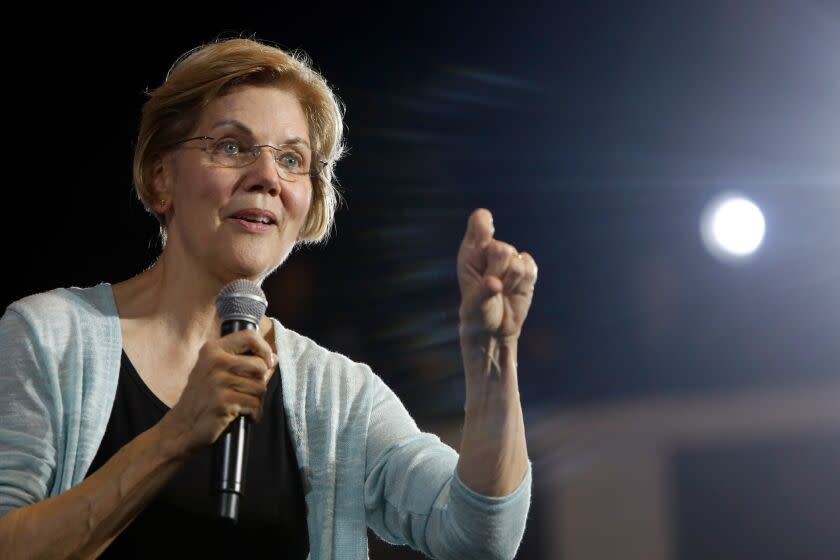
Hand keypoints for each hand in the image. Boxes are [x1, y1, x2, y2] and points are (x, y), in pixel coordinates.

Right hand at [159, 330, 275, 455]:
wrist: (182, 427)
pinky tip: (243, 415)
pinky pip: (254, 404)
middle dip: (261, 382)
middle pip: (260, 365)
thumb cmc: (204, 399)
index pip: (250, 337)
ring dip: (257, 400)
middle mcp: (215, 361)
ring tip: (243, 405)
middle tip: (249, 393)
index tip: (268, 362)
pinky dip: (254, 413)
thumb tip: (274, 358)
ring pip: (260, 387)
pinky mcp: (223, 401)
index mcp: (213, 349)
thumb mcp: (216, 372)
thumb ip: (242, 362)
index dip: (265, 349)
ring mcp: (218, 381)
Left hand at [457, 209, 537, 343]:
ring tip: (502, 292)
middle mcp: (490, 250)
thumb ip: (482, 290)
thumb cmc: (478, 312)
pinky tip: (515, 290)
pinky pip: (530, 267)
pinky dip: (523, 283)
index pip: (479, 221)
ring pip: (516, 261)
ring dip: (510, 282)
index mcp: (472, 250)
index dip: (484, 227)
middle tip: (491, 287)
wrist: (496, 327)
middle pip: (501, 247)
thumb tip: (494, 283)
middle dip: (496, 272)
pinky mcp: (527, 269)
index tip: (484, 246)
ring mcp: (510, 259)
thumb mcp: (473, 305)